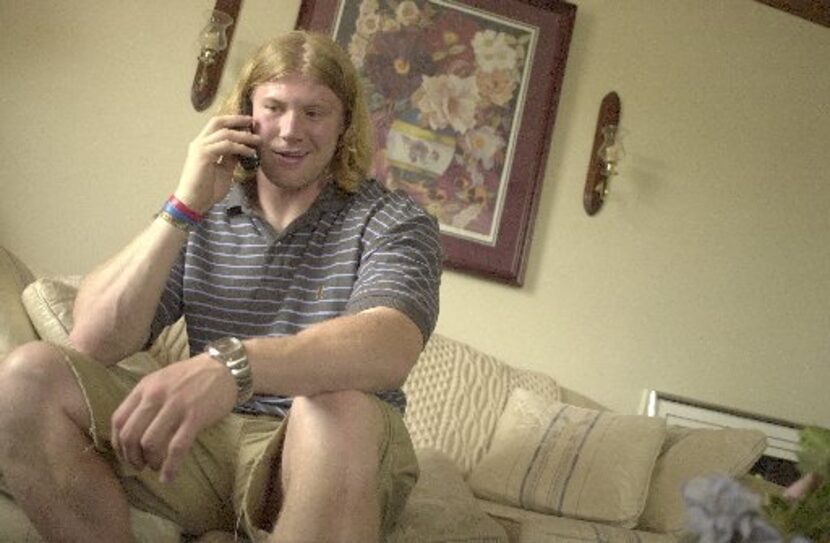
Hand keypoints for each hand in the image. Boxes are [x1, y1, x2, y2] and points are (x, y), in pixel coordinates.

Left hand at [110, 354, 236, 482]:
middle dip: (131, 457)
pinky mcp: (195, 417)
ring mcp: (175, 406)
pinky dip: (170, 467)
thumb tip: (133, 427)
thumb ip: (146, 398)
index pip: (118, 420)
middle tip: (139, 465)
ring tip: (156, 467)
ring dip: (150, 462)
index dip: (117, 443)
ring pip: (149, 443)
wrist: (225, 367)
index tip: (125, 454)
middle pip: (130, 435)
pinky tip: (168, 477)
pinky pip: (176, 448)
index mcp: (145, 387)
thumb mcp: (162, 379)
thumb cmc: (193, 375)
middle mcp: (156, 396)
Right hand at [174, 115, 260, 213]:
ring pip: (225, 133)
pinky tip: (250, 152)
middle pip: (218, 122)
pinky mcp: (203, 155)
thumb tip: (242, 149)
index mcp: (203, 145)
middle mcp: (199, 143)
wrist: (194, 203)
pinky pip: (226, 146)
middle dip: (236, 119)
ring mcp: (200, 147)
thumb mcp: (224, 170)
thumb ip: (231, 158)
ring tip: (257, 140)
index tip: (248, 122)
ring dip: (243, 136)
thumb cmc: (207, 189)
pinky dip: (240, 147)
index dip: (232, 121)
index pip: (217, 126)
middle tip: (252, 121)